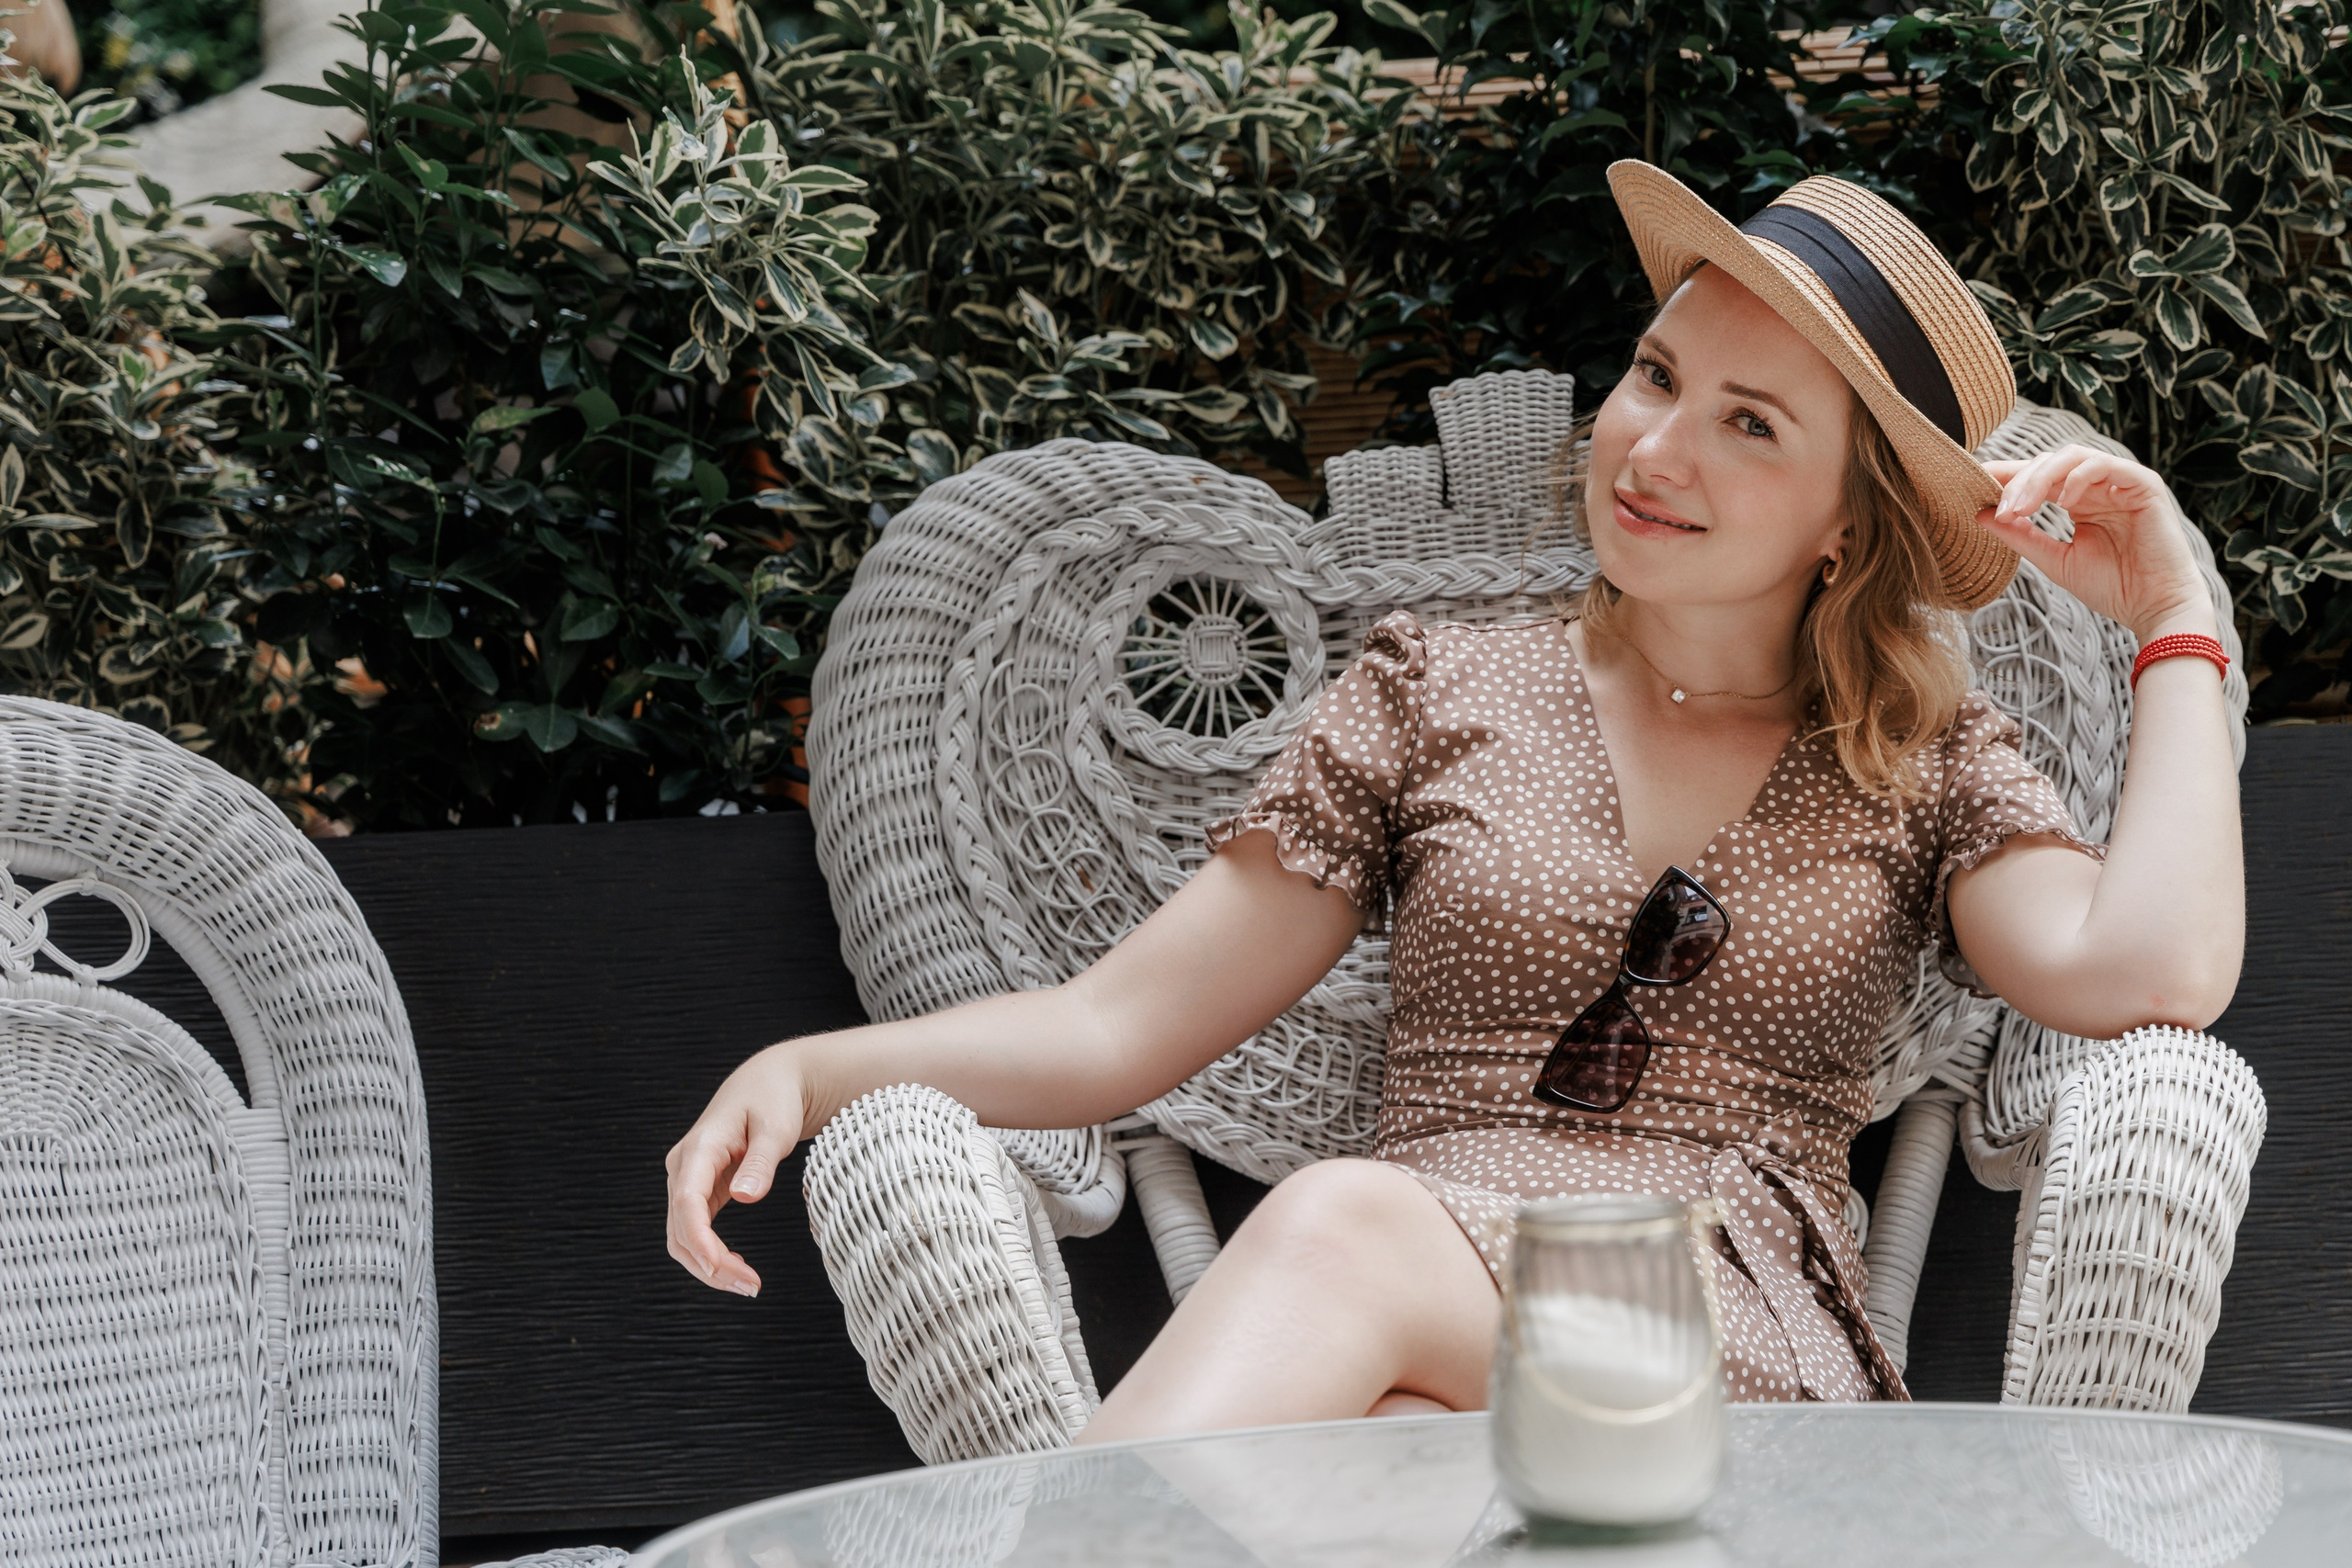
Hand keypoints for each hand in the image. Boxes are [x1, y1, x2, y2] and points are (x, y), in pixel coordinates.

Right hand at [664, 1042, 808, 1296]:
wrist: (769, 1082)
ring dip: (708, 1266)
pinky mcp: (698, 1189)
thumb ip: (761, 1161)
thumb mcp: (776, 1127)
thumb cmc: (774, 1099)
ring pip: (681, 1235)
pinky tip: (738, 1266)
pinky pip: (693, 1229)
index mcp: (699, 1148)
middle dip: (709, 1265)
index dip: (701, 1241)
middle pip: (679, 1229)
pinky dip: (710, 1253)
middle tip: (750, 1287)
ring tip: (747, 1285)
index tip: (725, 1268)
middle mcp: (683, 1167)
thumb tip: (744, 1197)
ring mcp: (687, 1179)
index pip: (686, 1203)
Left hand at [1976, 444, 2216, 642]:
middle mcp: (2098, 486)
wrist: (2155, 607)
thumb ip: (2021, 536)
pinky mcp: (2143, 484)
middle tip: (2000, 509)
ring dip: (2040, 479)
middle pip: (2048, 463)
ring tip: (2022, 508)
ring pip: (2072, 457)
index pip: (2037, 476)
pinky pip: (2105, 465)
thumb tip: (1980, 514)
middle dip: (2018, 482)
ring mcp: (2121, 482)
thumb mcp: (2055, 559)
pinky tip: (2062, 503)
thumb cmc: (2112, 587)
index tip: (1973, 488)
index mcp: (2079, 500)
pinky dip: (2078, 479)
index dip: (2005, 478)